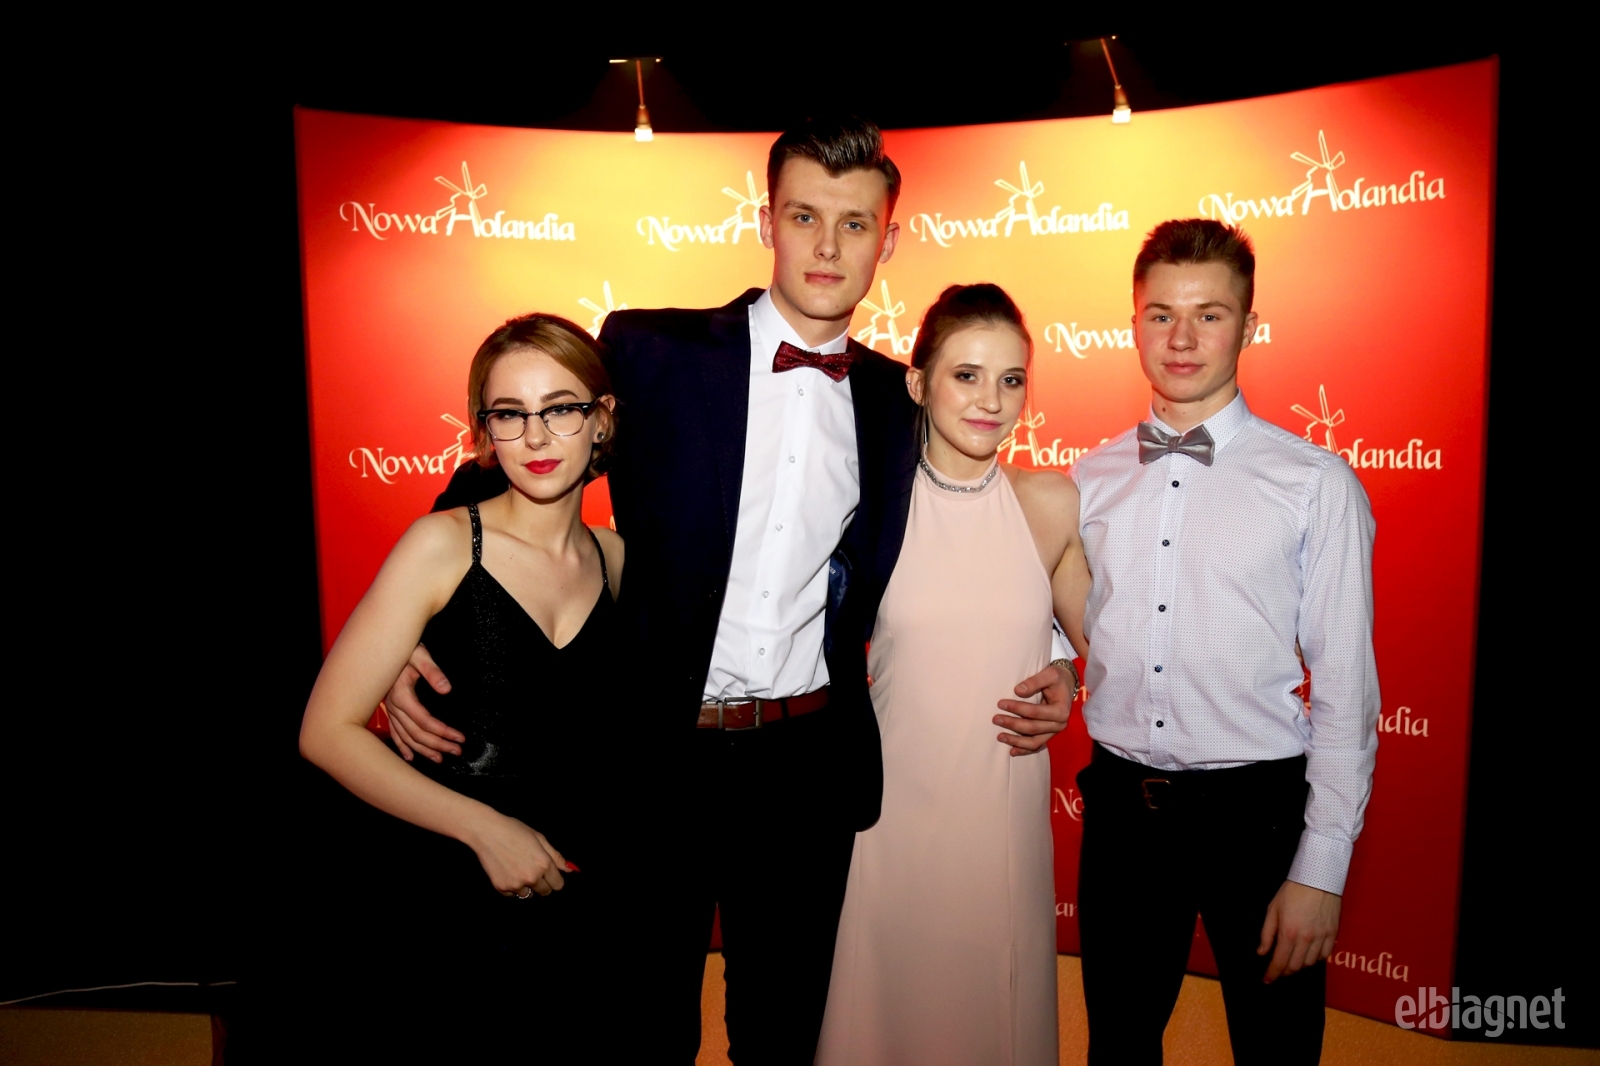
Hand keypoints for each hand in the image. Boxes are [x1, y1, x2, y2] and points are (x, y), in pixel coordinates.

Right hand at [384, 644, 463, 763]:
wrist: (386, 645)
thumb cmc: (405, 649)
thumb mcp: (420, 655)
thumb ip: (433, 671)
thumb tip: (446, 689)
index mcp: (401, 696)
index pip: (425, 721)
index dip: (443, 732)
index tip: (460, 737)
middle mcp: (394, 707)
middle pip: (417, 733)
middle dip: (438, 744)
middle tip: (456, 751)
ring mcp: (390, 710)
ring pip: (406, 736)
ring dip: (423, 749)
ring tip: (440, 759)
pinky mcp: (389, 709)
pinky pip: (394, 732)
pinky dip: (402, 746)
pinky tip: (410, 757)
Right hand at [466, 811, 572, 897]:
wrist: (487, 832)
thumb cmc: (514, 830)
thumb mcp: (539, 838)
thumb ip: (556, 856)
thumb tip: (569, 869)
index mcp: (544, 864)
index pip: (558, 884)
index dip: (554, 879)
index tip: (549, 874)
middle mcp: (532, 877)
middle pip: (545, 892)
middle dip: (542, 883)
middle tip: (532, 869)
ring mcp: (516, 884)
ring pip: (528, 894)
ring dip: (526, 886)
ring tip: (518, 869)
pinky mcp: (502, 888)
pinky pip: (512, 894)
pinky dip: (511, 887)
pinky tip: (507, 871)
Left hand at [994, 662, 1072, 755]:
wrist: (1066, 684)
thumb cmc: (1057, 678)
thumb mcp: (1049, 674)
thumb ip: (1034, 681)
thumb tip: (1017, 691)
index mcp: (1061, 710)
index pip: (1035, 712)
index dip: (1017, 708)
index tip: (1000, 703)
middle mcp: (1059, 724)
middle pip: (1032, 728)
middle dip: (1012, 724)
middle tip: (995, 719)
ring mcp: (1053, 732)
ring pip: (1034, 742)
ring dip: (1016, 741)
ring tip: (999, 737)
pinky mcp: (1048, 735)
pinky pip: (1036, 746)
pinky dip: (1024, 750)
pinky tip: (1011, 751)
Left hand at [1258, 880, 1341, 982]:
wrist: (1318, 878)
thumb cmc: (1292, 891)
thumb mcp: (1273, 909)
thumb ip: (1267, 933)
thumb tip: (1262, 952)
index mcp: (1288, 932)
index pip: (1279, 962)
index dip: (1272, 974)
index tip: (1267, 980)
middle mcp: (1306, 939)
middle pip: (1295, 966)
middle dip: (1285, 971)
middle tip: (1279, 968)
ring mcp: (1321, 937)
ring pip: (1310, 963)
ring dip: (1299, 964)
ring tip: (1293, 959)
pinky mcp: (1333, 934)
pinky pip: (1325, 955)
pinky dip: (1315, 958)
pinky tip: (1309, 953)